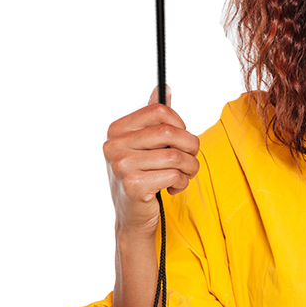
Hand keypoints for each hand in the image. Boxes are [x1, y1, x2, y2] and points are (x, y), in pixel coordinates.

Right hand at [103, 86, 200, 237]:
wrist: (132, 218)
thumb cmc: (142, 176)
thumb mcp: (144, 145)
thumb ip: (153, 117)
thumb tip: (163, 88)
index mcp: (116, 130)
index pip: (159, 111)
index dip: (180, 124)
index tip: (181, 137)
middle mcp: (114, 146)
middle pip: (170, 132)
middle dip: (191, 146)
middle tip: (191, 158)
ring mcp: (121, 166)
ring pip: (175, 155)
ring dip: (189, 167)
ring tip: (184, 175)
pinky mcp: (133, 186)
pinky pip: (173, 175)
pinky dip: (182, 182)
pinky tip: (172, 188)